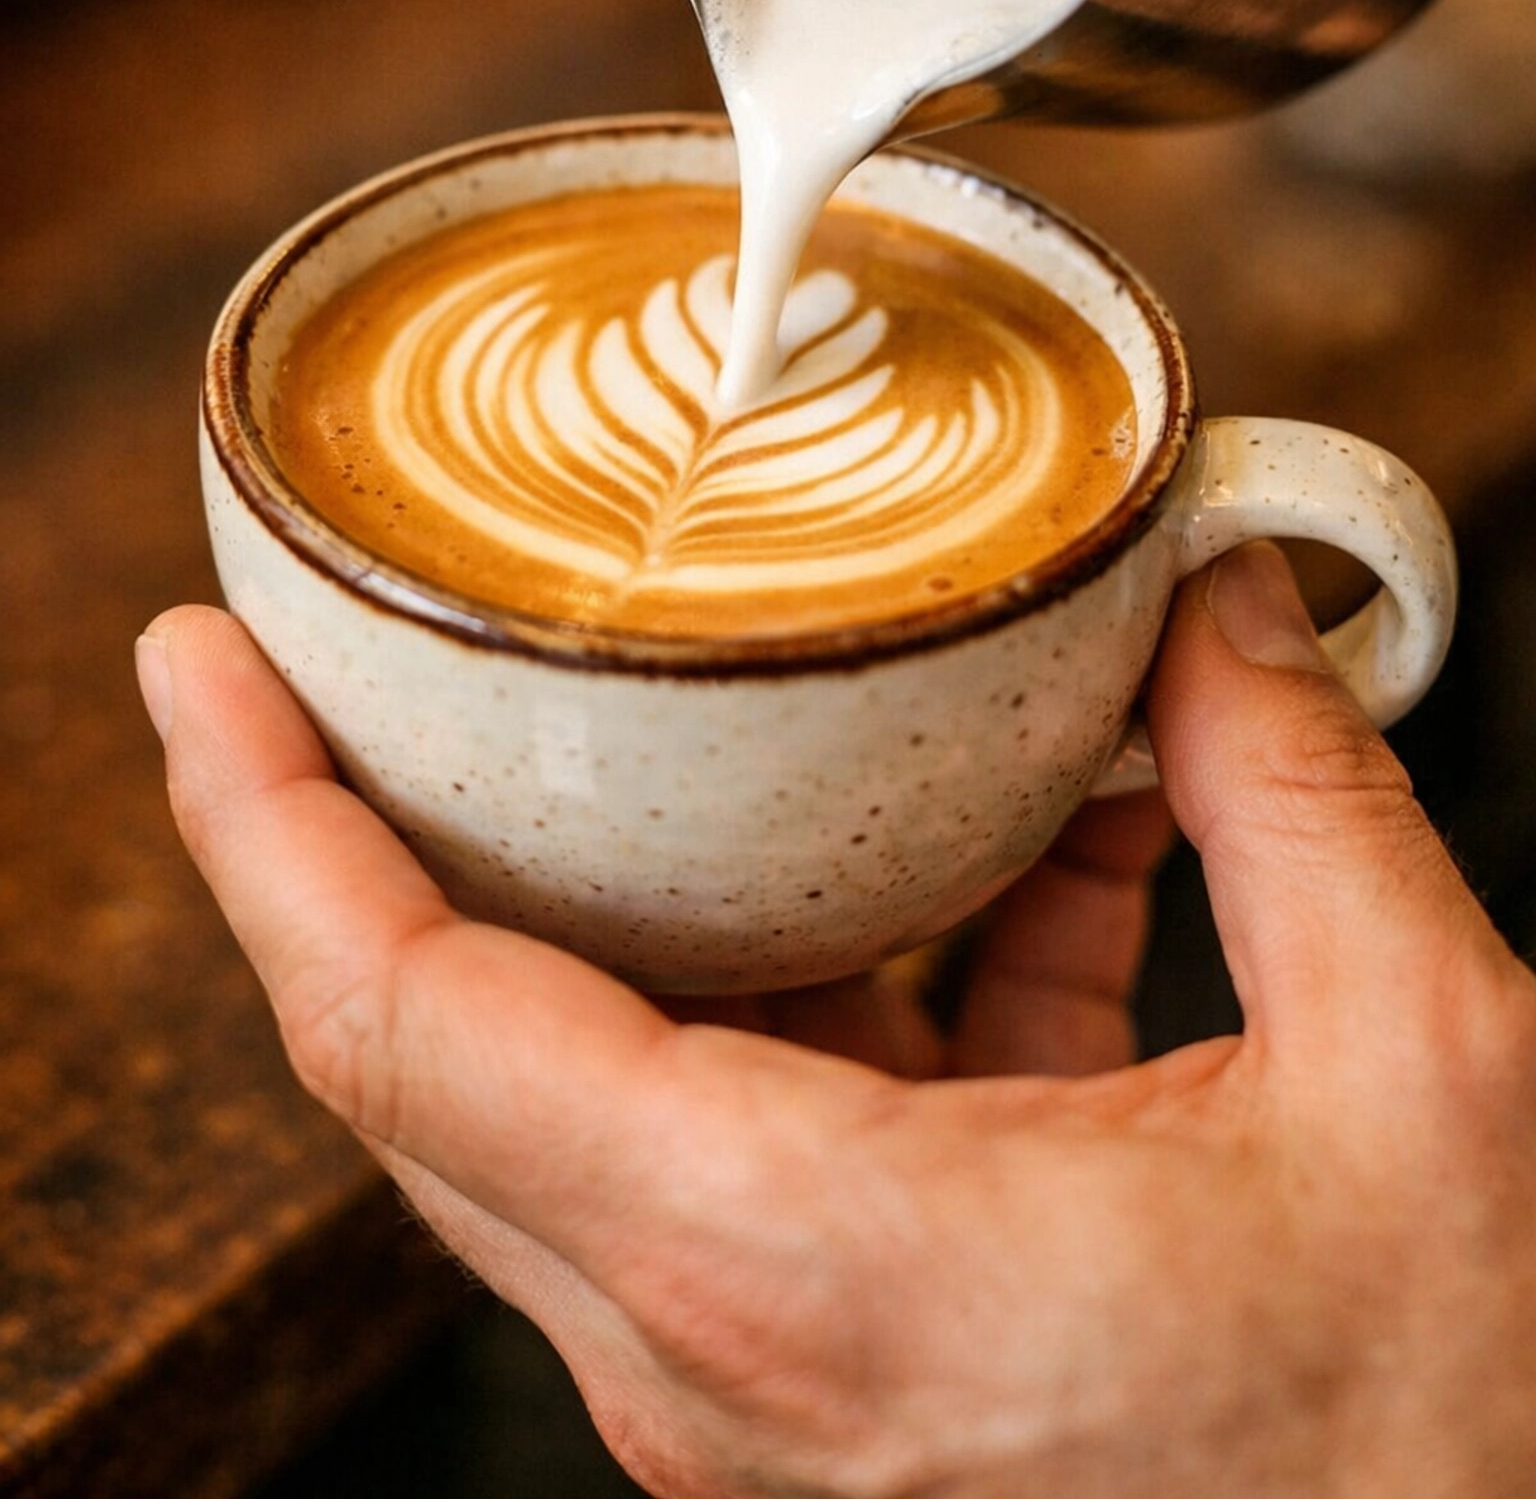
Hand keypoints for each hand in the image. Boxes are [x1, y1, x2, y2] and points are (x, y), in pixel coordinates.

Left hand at [138, 543, 1535, 1497]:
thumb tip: (1212, 591)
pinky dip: (839, 968)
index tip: (197, 670)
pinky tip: (1029, 860)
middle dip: (371, 827)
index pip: (406, 1025)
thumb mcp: (1422, 1069)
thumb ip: (1291, 790)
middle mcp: (730, 1345)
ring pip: (593, 1079)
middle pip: (435, 1051)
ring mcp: (770, 1374)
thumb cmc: (1462, 1429)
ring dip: (644, 883)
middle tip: (360, 638)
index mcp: (806, 1261)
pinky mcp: (847, 1365)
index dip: (267, 827)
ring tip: (740, 711)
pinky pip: (759, 1122)